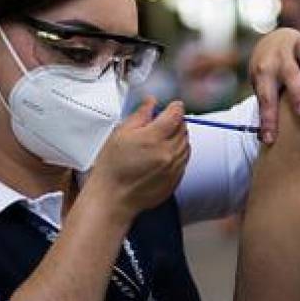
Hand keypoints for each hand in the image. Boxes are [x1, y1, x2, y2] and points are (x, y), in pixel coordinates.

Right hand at [85, 97, 190, 216]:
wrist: (113, 198)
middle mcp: (168, 153)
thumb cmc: (112, 168)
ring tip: (162, 140)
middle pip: (183, 129)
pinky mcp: (176, 179)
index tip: (172, 106)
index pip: (176, 114)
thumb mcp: (120, 134)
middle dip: (176, 122)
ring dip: (178, 138)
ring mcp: (174, 168)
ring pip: (186, 144)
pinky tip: (163, 155)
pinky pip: (184, 160)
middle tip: (163, 123)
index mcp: (154, 138)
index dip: (174, 107)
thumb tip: (151, 103)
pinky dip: (178, 153)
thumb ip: (140, 115)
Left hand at [248, 24, 299, 143]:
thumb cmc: (272, 76)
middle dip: (296, 93)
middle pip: (287, 74)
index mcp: (264, 73)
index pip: (266, 97)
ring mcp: (296, 45)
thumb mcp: (266, 89)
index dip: (268, 118)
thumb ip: (270, 109)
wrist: (273, 43)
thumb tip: (266, 141)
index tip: (270, 138)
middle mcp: (280, 57)